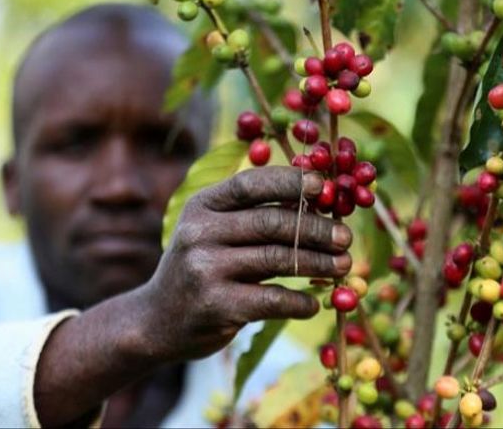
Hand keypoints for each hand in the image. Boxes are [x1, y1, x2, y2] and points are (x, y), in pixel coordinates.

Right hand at [138, 166, 352, 361]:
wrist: (157, 321)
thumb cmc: (201, 267)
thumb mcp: (213, 231)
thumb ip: (253, 215)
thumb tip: (318, 198)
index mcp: (202, 205)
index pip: (251, 184)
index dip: (291, 182)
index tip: (324, 186)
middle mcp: (200, 233)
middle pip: (272, 222)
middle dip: (316, 228)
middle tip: (345, 237)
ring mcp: (206, 270)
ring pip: (277, 259)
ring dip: (318, 263)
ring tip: (343, 265)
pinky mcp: (216, 306)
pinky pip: (272, 299)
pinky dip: (300, 302)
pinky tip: (315, 302)